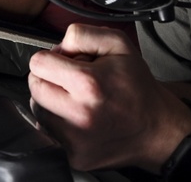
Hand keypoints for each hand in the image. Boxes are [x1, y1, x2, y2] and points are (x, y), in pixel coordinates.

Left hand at [28, 24, 190, 172]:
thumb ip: (81, 34)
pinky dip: (58, 123)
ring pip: (38, 110)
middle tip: (68, 80)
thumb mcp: (118, 44)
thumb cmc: (137, 87)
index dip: (50, 58)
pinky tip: (78, 117)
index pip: (38, 64)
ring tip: (75, 99)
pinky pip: (49, 133)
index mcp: (89, 84)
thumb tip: (56, 47)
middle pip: (34, 88)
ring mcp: (76, 140)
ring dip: (51, 101)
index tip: (62, 63)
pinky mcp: (75, 157)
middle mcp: (79, 115)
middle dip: (47, 79)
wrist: (156, 128)